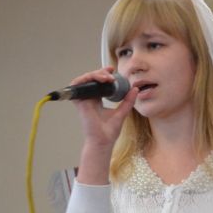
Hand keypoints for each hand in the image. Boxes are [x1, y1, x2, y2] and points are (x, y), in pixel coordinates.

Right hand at [68, 67, 138, 182]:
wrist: (103, 141)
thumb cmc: (109, 131)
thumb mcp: (122, 112)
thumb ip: (128, 101)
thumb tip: (135, 89)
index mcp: (97, 100)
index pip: (99, 83)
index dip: (104, 74)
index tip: (113, 71)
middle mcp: (89, 98)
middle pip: (91, 79)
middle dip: (100, 73)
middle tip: (111, 75)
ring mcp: (83, 100)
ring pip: (84, 80)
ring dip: (94, 75)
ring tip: (106, 78)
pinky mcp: (79, 102)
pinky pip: (77, 86)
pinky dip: (84, 80)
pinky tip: (96, 80)